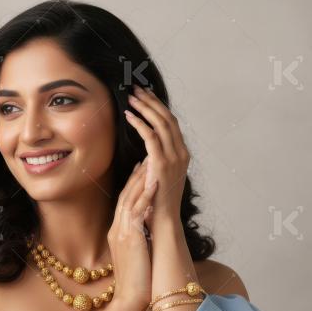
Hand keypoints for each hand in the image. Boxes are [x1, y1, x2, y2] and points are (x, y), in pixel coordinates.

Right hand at [107, 156, 158, 310]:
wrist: (129, 300)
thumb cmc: (135, 284)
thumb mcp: (133, 258)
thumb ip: (136, 242)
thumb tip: (145, 235)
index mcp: (117, 235)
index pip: (123, 204)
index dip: (131, 186)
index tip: (140, 171)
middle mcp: (116, 230)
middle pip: (124, 197)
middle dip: (135, 177)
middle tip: (145, 158)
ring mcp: (121, 233)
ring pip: (129, 199)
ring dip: (140, 180)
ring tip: (150, 162)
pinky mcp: (130, 238)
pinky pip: (137, 211)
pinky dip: (145, 194)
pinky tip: (153, 181)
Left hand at [124, 84, 189, 227]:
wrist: (164, 221)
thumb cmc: (158, 203)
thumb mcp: (159, 177)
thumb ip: (156, 162)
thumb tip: (147, 152)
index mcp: (182, 154)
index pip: (171, 123)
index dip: (159, 107)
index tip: (146, 95)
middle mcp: (181, 153)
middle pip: (167, 118)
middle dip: (152, 101)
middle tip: (137, 89)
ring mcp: (174, 158)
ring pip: (160, 123)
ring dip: (145, 108)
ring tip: (131, 98)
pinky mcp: (162, 164)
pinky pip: (150, 137)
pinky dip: (139, 123)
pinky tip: (128, 116)